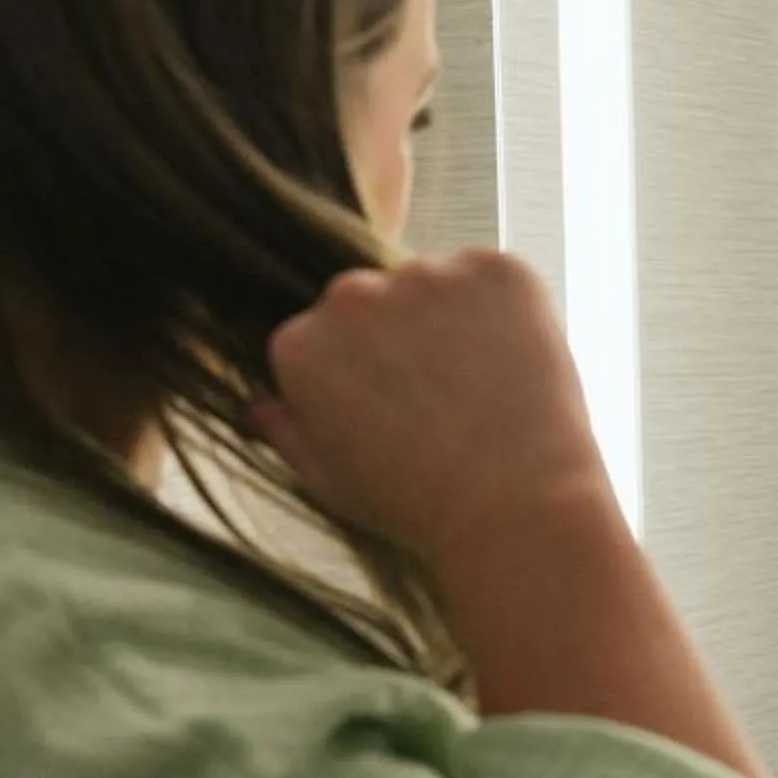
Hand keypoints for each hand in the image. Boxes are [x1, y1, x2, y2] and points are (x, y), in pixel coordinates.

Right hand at [252, 250, 614, 563]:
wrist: (516, 509)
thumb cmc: (421, 506)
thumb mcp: (332, 481)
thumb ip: (290, 433)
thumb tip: (260, 406)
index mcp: (300, 343)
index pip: (325, 333)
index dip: (365, 372)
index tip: (394, 409)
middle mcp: (351, 296)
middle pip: (376, 299)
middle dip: (404, 336)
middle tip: (445, 398)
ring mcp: (425, 275)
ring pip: (436, 283)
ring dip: (456, 319)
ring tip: (485, 388)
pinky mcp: (495, 269)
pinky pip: (495, 276)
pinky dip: (507, 309)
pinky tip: (516, 364)